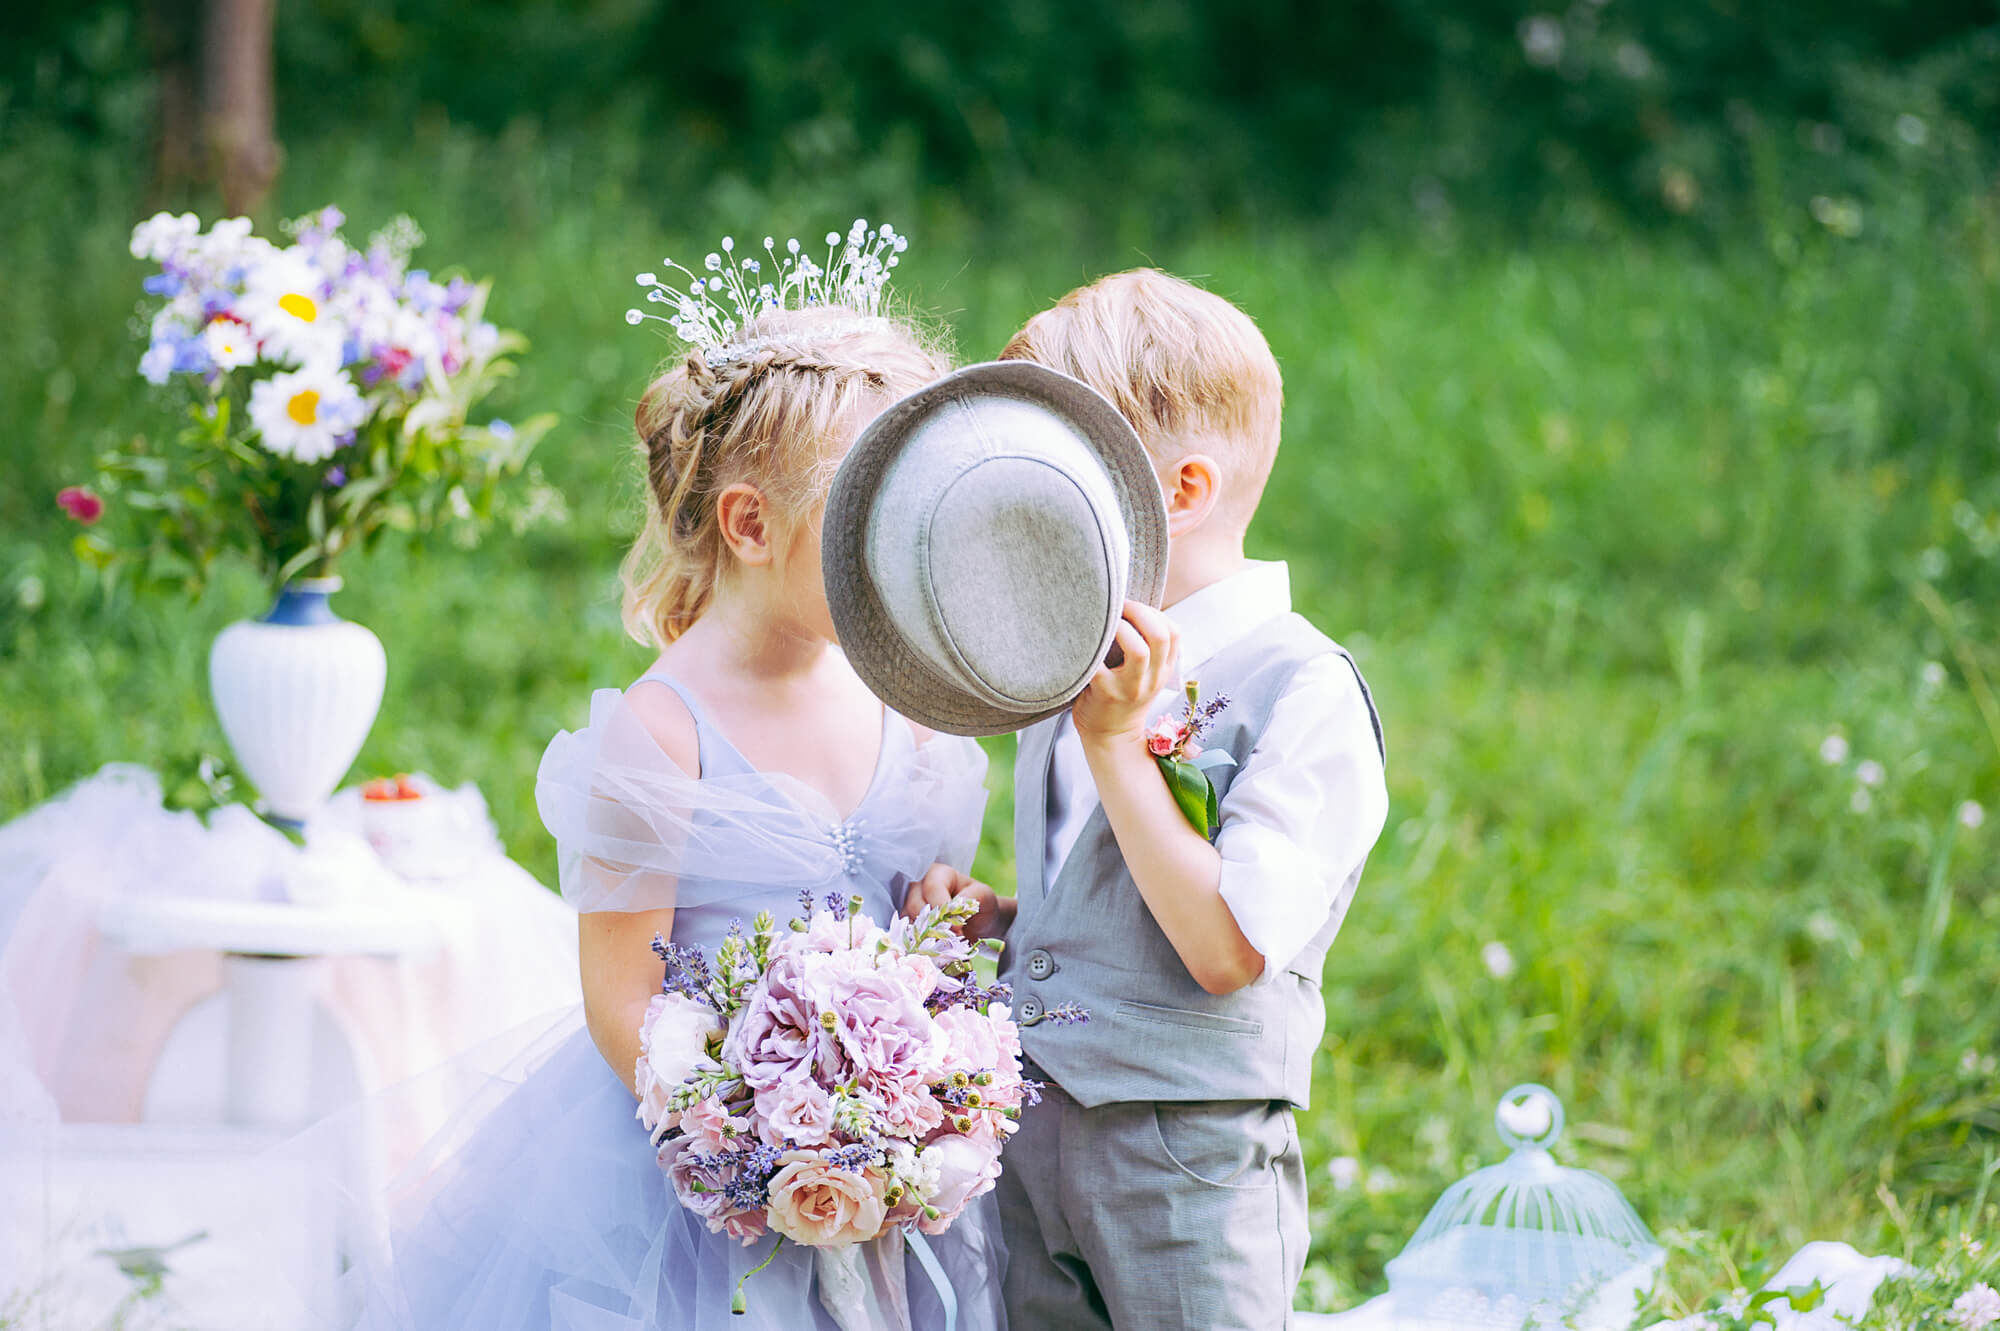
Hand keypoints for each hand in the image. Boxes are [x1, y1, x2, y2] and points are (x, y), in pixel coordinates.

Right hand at [901, 862, 1013, 940]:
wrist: (980, 922)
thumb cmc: (981, 904)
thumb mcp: (984, 895)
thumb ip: (970, 897)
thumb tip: (951, 909)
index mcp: (938, 874)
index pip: (932, 888)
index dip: (942, 908)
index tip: (957, 927)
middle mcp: (919, 886)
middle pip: (915, 904)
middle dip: (933, 924)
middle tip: (950, 938)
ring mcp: (910, 905)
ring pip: (907, 920)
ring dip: (924, 935)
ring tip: (943, 944)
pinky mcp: (908, 922)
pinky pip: (905, 932)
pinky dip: (918, 942)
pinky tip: (932, 947)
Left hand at [1071, 600, 1179, 743]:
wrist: (1111, 738)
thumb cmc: (1123, 698)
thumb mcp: (1147, 676)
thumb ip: (1148, 650)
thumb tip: (1125, 608)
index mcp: (1163, 671)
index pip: (1174, 633)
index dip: (1155, 613)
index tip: (1133, 608)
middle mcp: (1151, 679)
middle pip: (1160, 636)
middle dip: (1139, 612)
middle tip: (1118, 607)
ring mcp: (1129, 688)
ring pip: (1138, 651)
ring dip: (1119, 628)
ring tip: (1104, 624)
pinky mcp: (1105, 694)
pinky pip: (1099, 666)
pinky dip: (1090, 649)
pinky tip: (1082, 641)